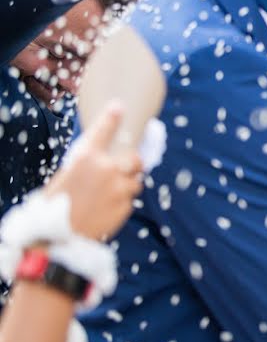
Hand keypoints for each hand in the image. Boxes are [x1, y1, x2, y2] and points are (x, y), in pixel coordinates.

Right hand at [44, 103, 143, 240]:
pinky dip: (121, 203)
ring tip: (108, 196)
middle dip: (134, 163)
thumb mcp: (68, 176)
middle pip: (136, 159)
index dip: (112, 116)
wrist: (55, 235)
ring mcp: (118, 188)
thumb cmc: (56, 204)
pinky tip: (105, 210)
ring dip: (126, 185)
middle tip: (127, 168)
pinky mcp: (125, 206)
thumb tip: (107, 161)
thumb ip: (89, 165)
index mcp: (87, 157)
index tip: (119, 106)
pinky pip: (129, 200)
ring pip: (135, 181)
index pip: (104, 130)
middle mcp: (107, 169)